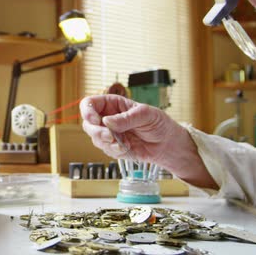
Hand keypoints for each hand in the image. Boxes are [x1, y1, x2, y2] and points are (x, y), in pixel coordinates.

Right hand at [79, 95, 216, 187]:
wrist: (167, 144)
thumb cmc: (158, 123)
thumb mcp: (145, 114)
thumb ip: (126, 118)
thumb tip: (107, 122)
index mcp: (112, 104)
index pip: (90, 104)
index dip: (87, 111)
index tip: (95, 120)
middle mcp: (107, 118)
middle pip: (88, 123)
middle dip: (96, 132)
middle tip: (109, 137)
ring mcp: (109, 133)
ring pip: (95, 139)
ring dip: (107, 143)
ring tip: (123, 144)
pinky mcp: (113, 147)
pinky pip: (106, 150)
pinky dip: (115, 151)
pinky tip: (127, 148)